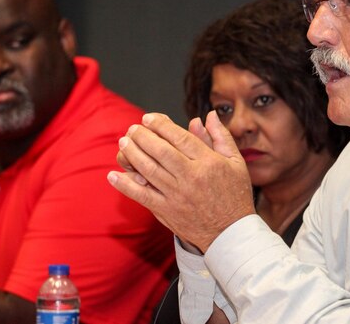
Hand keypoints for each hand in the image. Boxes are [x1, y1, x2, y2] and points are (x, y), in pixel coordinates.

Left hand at [107, 111, 254, 251]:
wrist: (230, 233)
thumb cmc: (235, 194)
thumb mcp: (236, 162)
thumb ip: (220, 137)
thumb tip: (209, 115)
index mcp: (208, 163)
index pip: (180, 138)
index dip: (161, 125)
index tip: (148, 118)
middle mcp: (191, 177)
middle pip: (161, 151)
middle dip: (143, 136)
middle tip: (133, 128)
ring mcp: (176, 195)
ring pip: (149, 170)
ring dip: (132, 154)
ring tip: (124, 142)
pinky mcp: (166, 211)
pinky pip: (142, 196)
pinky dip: (125, 186)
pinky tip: (113, 175)